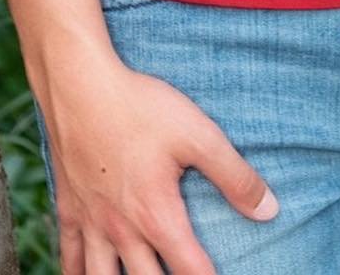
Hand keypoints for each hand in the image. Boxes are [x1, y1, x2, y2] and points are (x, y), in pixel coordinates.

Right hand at [39, 52, 278, 274]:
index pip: (193, 272)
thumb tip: (270, 211)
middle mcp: (123, 230)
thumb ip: (235, 175)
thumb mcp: (197, 134)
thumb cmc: (138, 106)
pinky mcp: (69, 204)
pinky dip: (76, 271)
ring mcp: (93, 221)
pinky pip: (69, 253)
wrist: (78, 83)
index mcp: (158, 217)